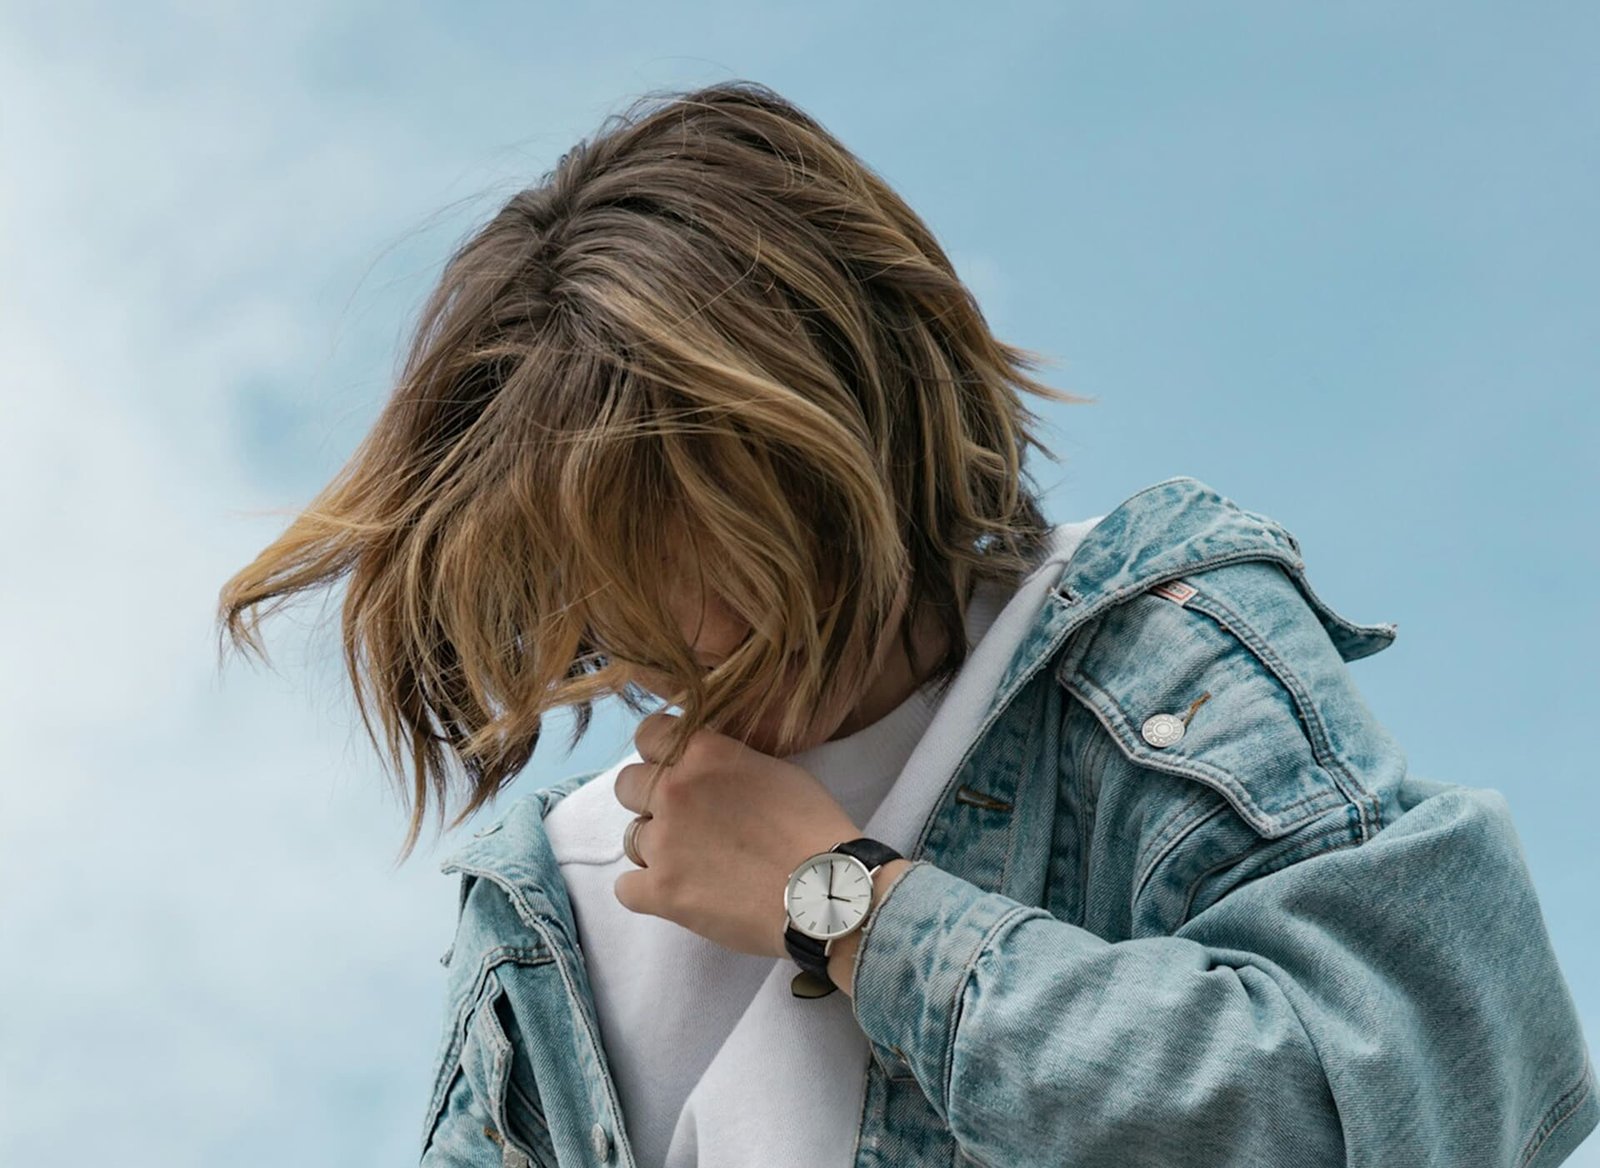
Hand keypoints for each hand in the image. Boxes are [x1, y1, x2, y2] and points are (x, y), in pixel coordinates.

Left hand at [612, 711, 863, 959]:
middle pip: (627, 784)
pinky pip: (625, 888)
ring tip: (694, 863)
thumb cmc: (815, 829)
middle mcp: (674, 790)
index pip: (650, 733)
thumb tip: (709, 770)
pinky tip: (677, 892)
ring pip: (630, 837)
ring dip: (656, 847)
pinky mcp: (661, 891)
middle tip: (685, 820)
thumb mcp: (776, 771)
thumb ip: (730, 762)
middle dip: (649, 799)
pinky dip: (647, 891)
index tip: (675, 768)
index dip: (660, 753)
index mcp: (705, 753)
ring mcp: (663, 842)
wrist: (824, 893)